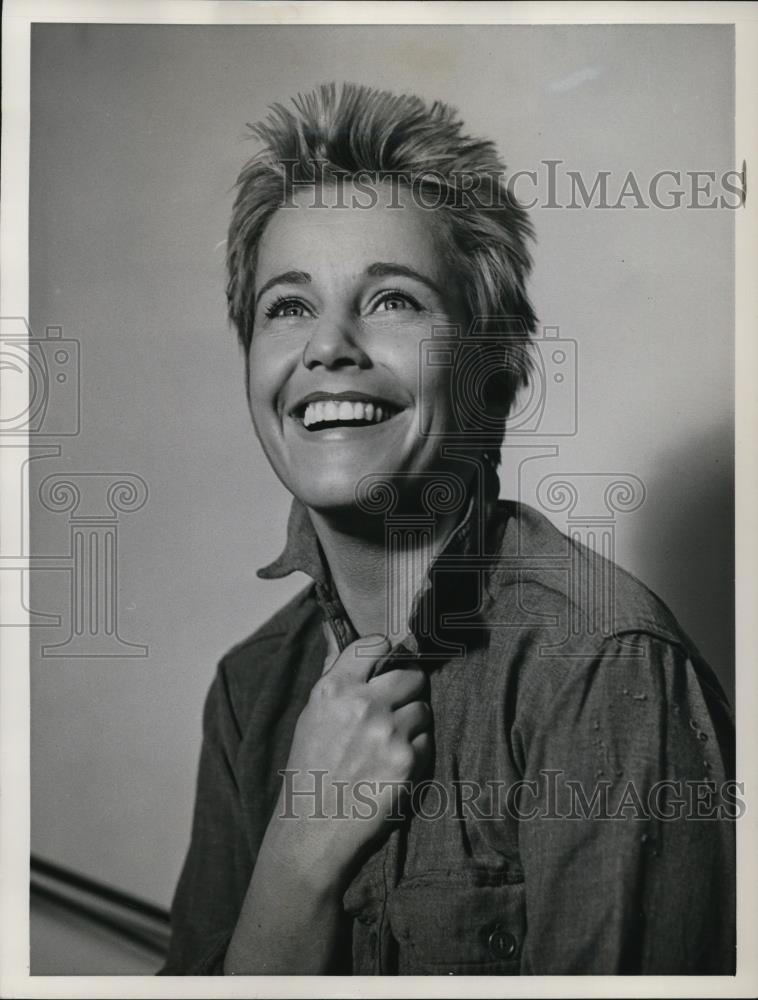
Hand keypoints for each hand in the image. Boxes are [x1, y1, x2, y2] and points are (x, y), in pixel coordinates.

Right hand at [266, 634, 431, 890]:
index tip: (387, 665)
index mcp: (333, 688)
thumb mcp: (312, 714)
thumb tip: (334, 629)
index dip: (387, 654)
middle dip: (408, 691)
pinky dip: (416, 754)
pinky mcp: (408, 762)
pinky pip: (428, 742)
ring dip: (412, 725)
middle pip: (412, 675)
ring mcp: (388, 732)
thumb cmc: (310, 770)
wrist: (312, 830)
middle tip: (394, 711)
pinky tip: (392, 768)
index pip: (375, 644)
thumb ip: (333, 672)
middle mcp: (362, 704)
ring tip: (387, 747)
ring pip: (423, 710)